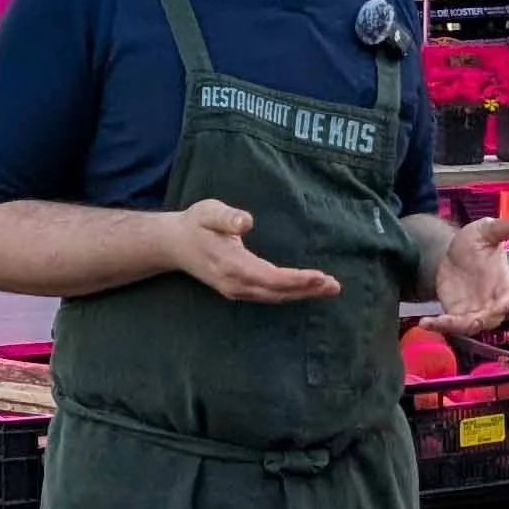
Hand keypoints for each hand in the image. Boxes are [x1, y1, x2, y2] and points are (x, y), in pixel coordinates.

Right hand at [170, 199, 339, 304]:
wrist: (174, 244)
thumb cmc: (195, 224)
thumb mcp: (208, 212)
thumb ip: (226, 216)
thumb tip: (246, 221)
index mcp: (230, 265)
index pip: (269, 277)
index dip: (295, 279)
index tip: (319, 276)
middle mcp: (235, 284)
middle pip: (276, 292)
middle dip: (306, 290)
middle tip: (334, 286)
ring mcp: (236, 290)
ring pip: (274, 297)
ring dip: (301, 294)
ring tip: (328, 288)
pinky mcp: (238, 290)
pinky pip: (268, 295)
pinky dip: (289, 293)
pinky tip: (306, 289)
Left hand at [432, 214, 508, 333]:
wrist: (454, 253)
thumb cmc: (477, 241)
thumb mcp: (484, 230)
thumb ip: (498, 229)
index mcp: (505, 285)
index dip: (504, 305)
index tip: (495, 309)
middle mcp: (493, 303)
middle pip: (490, 319)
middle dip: (477, 322)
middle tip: (461, 321)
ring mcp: (474, 312)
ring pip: (468, 326)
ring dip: (453, 327)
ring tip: (436, 322)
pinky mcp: (456, 315)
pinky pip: (450, 325)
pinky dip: (439, 326)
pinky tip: (424, 322)